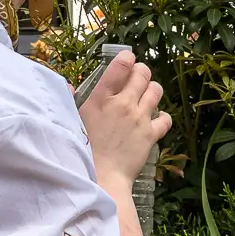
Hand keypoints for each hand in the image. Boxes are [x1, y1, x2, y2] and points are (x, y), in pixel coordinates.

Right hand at [79, 51, 171, 184]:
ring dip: (151, 89)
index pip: (120, 66)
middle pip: (142, 73)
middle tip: (136, 78)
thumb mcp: (72, 121)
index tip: (127, 59)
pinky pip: (166, 118)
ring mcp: (139, 118)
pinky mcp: (151, 134)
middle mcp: (123, 103)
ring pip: (156, 90)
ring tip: (145, 97)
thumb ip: (71, 100)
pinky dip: (162, 117)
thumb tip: (68, 85)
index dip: (127, 58)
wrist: (101, 177)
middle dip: (141, 71)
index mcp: (101, 99)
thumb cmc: (82, 150)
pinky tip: (154, 120)